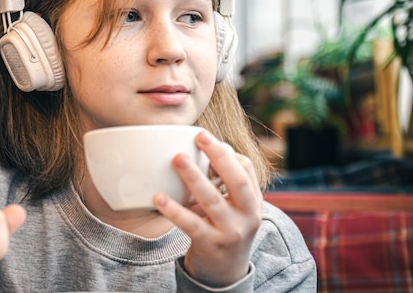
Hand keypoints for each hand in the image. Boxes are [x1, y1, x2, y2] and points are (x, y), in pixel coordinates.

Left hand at [154, 131, 261, 286]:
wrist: (225, 275)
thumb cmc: (226, 230)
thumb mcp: (237, 208)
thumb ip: (229, 183)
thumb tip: (212, 148)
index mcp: (253, 202)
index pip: (246, 170)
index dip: (227, 153)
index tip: (205, 139)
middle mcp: (247, 216)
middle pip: (236, 181)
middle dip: (218, 156)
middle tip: (200, 136)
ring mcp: (230, 232)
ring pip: (212, 200)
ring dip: (194, 177)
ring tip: (177, 158)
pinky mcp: (210, 244)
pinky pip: (191, 224)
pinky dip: (174, 210)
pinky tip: (158, 198)